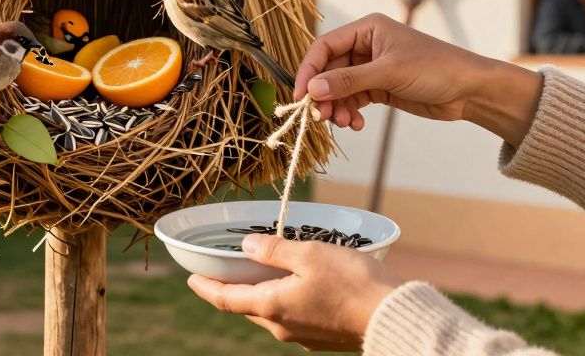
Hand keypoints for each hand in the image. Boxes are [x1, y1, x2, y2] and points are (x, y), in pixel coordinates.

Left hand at [187, 234, 401, 351]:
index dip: (206, 288)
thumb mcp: (310, 254)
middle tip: (225, 269)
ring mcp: (302, 336)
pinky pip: (291, 317)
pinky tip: (294, 285)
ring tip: (258, 274)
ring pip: (269, 313)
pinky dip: (283, 300)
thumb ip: (275, 249)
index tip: (191, 278)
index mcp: (272, 307)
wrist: (393, 317)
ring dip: (259, 294)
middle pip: (246, 307)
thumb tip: (247, 246)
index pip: (226, 300)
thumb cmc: (353, 282)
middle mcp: (282, 327)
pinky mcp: (320, 338)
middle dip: (233, 289)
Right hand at [294, 13, 542, 146]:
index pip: (325, 46)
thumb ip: (349, 81)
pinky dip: (350, 112)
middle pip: (329, 70)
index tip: (301, 96)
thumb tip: (312, 88)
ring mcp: (372, 68)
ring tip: (345, 124)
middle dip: (324, 94)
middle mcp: (366, 46)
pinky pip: (354, 99)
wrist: (471, 90)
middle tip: (322, 117)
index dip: (309, 70)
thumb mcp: (389, 73)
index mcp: (367, 29)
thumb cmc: (435, 68)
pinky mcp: (380, 88)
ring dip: (337, 107)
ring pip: (340, 88)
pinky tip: (356, 124)